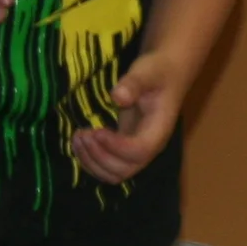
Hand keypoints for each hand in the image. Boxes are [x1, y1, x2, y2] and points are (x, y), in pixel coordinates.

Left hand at [72, 50, 184, 183]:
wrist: (168, 74)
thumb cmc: (158, 71)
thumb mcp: (147, 72)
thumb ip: (134, 84)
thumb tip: (117, 96)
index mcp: (157, 132)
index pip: (139, 152)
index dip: (115, 147)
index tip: (96, 130)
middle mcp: (149, 148)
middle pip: (124, 170)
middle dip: (99, 156)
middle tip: (83, 133)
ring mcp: (137, 150)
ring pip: (114, 174)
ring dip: (92, 161)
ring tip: (78, 137)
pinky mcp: (125, 147)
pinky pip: (108, 166)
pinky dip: (91, 161)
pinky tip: (80, 142)